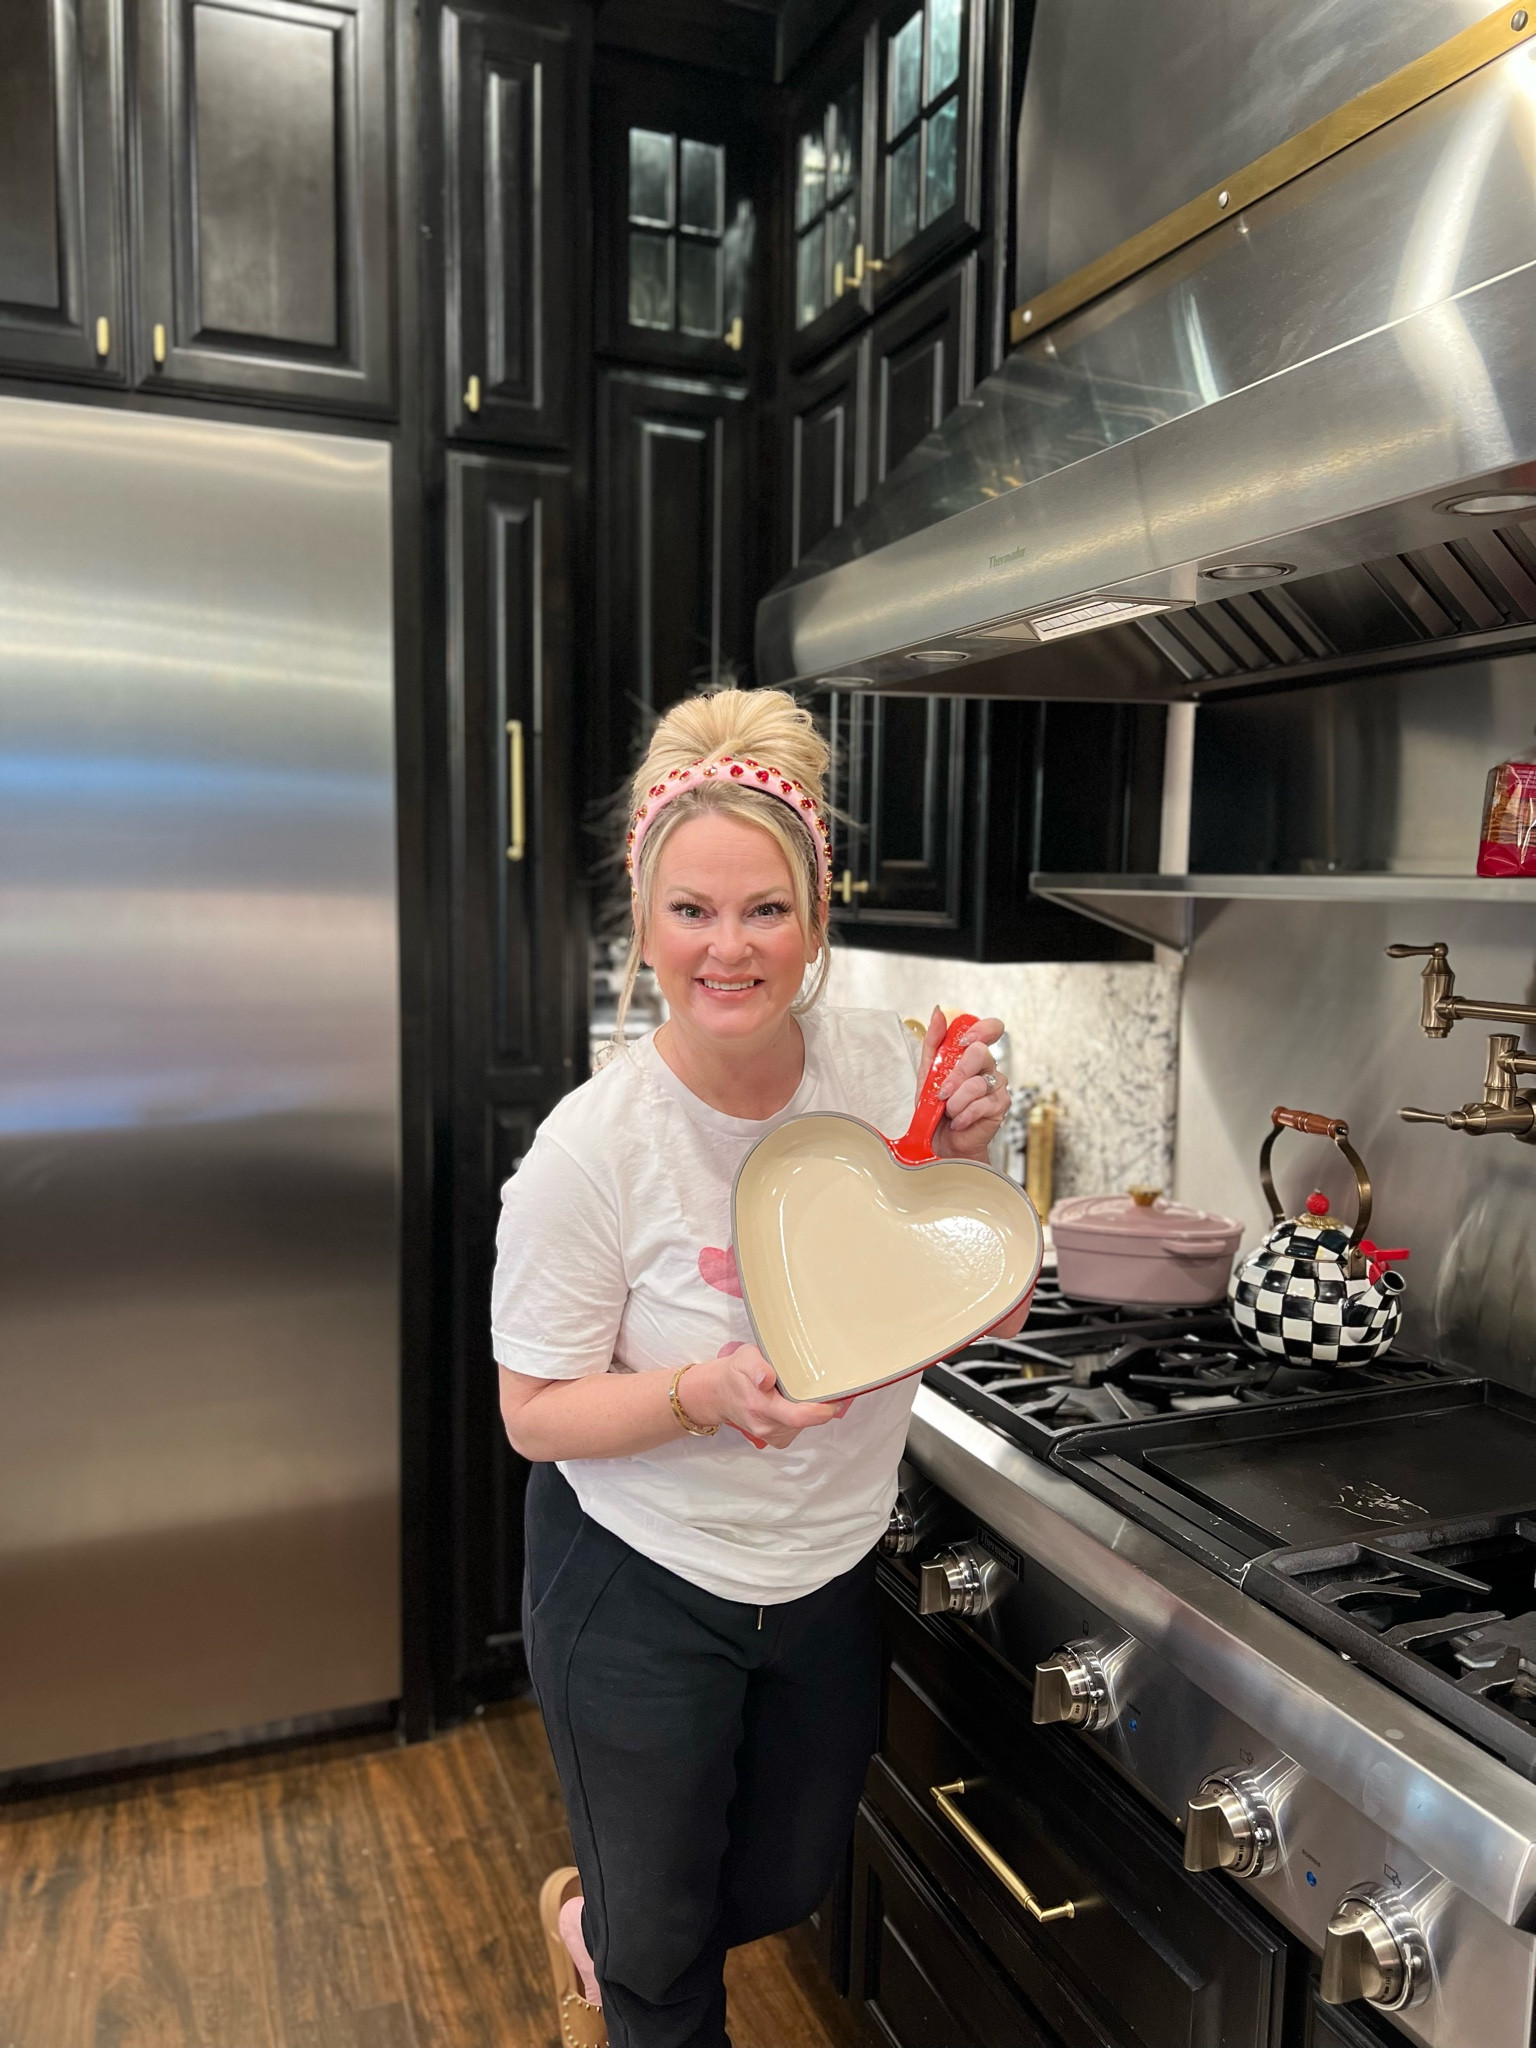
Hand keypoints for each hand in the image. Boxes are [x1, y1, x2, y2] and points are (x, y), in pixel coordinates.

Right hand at [681, 1345, 849, 1448]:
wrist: (716, 1394)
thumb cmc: (734, 1373)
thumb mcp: (743, 1358)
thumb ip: (757, 1366)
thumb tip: (767, 1378)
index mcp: (760, 1406)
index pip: (799, 1416)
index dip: (822, 1410)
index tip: (837, 1397)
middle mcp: (766, 1426)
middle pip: (806, 1421)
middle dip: (819, 1405)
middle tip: (823, 1385)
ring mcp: (770, 1435)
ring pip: (804, 1425)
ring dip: (810, 1410)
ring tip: (802, 1390)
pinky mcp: (775, 1438)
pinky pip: (798, 1429)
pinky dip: (802, 1416)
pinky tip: (794, 1402)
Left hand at [918, 1006, 1010, 1162]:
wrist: (940, 1141)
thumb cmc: (936, 1107)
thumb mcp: (928, 1072)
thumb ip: (934, 1042)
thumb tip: (939, 1012)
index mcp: (972, 1055)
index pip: (991, 1028)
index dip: (981, 1029)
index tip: (963, 1041)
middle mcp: (988, 1067)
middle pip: (981, 1053)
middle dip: (956, 1075)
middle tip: (943, 1093)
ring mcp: (998, 1086)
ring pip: (978, 1083)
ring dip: (956, 1101)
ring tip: (948, 1111)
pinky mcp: (1001, 1106)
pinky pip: (982, 1104)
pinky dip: (964, 1114)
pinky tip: (958, 1121)